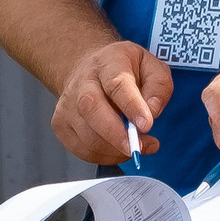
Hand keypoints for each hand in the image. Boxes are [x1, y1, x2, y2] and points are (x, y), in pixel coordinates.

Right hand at [50, 40, 173, 166]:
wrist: (89, 69)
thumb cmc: (123, 69)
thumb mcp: (151, 66)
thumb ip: (158, 87)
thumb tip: (152, 111)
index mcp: (108, 63)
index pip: (117, 84)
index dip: (132, 106)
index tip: (146, 125)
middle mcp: (83, 82)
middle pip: (91, 108)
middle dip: (116, 134)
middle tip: (137, 148)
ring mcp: (68, 104)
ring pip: (87, 135)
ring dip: (115, 150)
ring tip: (136, 145)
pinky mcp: (61, 125)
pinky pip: (83, 150)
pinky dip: (105, 156)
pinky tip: (119, 148)